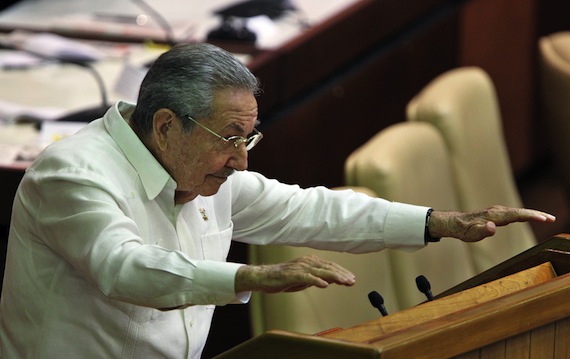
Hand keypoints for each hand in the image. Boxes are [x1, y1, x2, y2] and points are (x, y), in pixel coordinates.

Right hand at [235, 255, 355, 293]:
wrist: (264, 277)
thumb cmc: (284, 278)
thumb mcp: (303, 279)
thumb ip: (316, 278)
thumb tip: (330, 281)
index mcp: (310, 262)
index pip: (330, 266)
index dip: (342, 272)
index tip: (352, 278)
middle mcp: (307, 262)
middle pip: (328, 267)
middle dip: (342, 274)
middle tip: (352, 281)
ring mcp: (300, 268)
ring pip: (320, 271)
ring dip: (334, 277)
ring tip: (344, 282)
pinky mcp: (292, 275)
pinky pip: (306, 277)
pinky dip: (316, 280)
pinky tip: (325, 284)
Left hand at [429, 205, 555, 241]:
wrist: (455, 223)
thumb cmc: (464, 230)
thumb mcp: (471, 234)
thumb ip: (482, 231)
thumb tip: (493, 227)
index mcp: (494, 216)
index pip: (516, 215)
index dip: (530, 216)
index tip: (543, 218)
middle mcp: (497, 211)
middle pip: (521, 212)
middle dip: (537, 214)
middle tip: (552, 218)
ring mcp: (497, 212)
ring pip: (519, 212)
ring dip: (533, 214)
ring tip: (547, 218)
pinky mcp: (497, 214)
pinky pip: (514, 214)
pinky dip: (525, 215)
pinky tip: (531, 217)